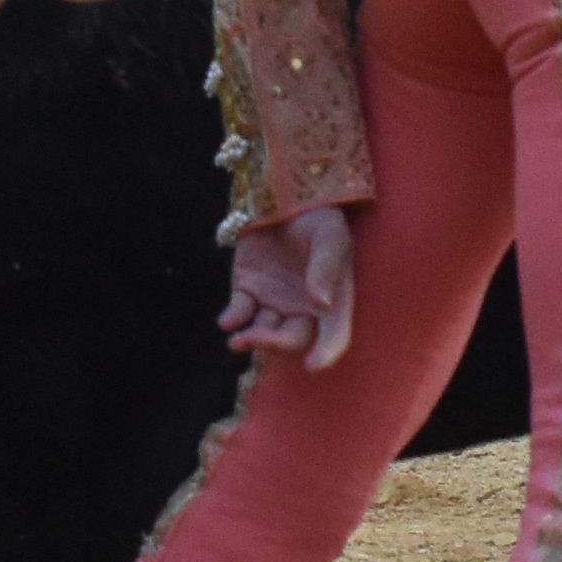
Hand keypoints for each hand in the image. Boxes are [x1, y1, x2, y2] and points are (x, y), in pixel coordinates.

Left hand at [221, 205, 355, 365]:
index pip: (334, 335)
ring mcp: (274, 302)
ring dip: (251, 340)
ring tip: (236, 339)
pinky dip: (232, 319)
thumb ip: (326, 268)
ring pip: (264, 332)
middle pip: (293, 340)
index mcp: (332, 299)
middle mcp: (304, 308)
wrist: (284, 195)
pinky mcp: (247, 292)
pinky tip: (227, 320)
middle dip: (275, 344)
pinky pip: (239, 313)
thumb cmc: (318, 218)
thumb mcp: (330, 236)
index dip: (326, 353)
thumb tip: (321, 302)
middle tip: (255, 339)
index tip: (312, 365)